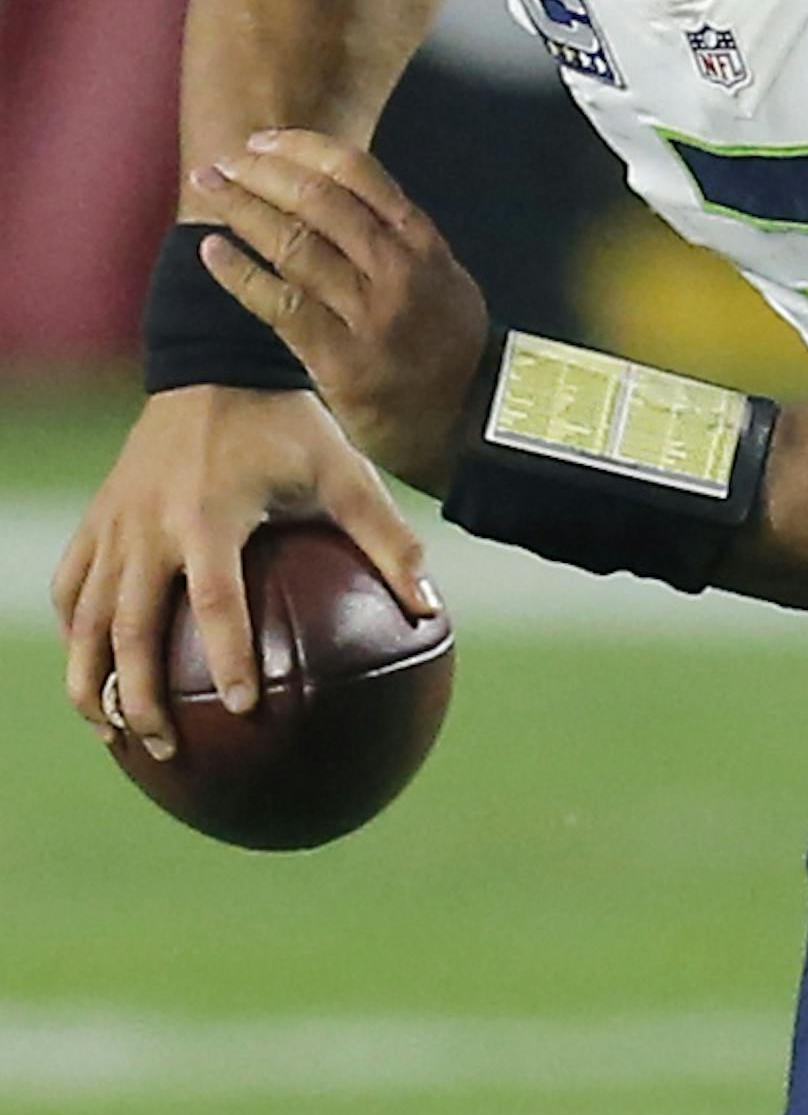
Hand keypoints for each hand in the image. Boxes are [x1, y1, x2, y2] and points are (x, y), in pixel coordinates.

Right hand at [52, 387, 437, 762]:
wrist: (214, 366)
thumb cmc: (287, 426)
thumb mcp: (345, 473)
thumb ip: (389, 539)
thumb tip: (431, 609)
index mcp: (210, 517)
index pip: (214, 602)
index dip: (227, 657)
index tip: (242, 710)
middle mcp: (150, 526)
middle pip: (128, 628)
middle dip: (142, 696)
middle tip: (168, 747)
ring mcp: (115, 524)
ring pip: (83, 618)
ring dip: (92, 680)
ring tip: (113, 734)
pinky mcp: (97, 519)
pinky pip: (70, 587)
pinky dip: (75, 636)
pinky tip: (93, 675)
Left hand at [189, 131, 491, 494]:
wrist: (468, 424)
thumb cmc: (447, 350)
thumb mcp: (444, 280)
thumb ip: (400, 241)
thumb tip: (339, 196)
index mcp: (422, 244)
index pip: (357, 172)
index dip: (302, 148)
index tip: (264, 142)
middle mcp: (397, 271)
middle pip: (318, 200)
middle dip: (261, 172)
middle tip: (224, 163)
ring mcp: (369, 314)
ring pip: (294, 244)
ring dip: (242, 209)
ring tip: (209, 189)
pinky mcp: (340, 359)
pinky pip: (279, 305)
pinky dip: (239, 273)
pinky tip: (211, 251)